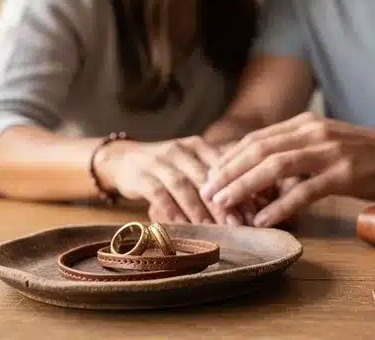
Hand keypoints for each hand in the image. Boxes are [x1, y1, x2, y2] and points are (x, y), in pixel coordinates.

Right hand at [96, 135, 244, 224]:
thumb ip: (215, 179)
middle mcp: (181, 150)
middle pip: (206, 177)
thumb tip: (252, 204)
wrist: (121, 159)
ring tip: (213, 229)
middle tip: (238, 224)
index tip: (253, 212)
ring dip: (199, 209)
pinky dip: (172, 210)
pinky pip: (158, 193)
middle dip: (223, 202)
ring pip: (183, 185)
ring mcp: (159, 161)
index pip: (223, 167)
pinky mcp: (140, 175)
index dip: (239, 189)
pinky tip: (182, 226)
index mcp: (198, 146)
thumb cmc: (166, 169)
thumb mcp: (191, 165)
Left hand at [199, 113, 374, 226]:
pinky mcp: (344, 174)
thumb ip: (295, 151)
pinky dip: (280, 205)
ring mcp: (328, 152)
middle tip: (208, 192)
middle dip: (228, 171)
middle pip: (259, 149)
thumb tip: (260, 174)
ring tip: (225, 203)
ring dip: (246, 186)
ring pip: (276, 166)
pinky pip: (305, 191)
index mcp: (304, 123)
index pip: (256, 138)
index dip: (230, 157)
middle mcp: (312, 132)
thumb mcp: (325, 142)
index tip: (210, 176)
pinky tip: (264, 219)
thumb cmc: (364, 153)